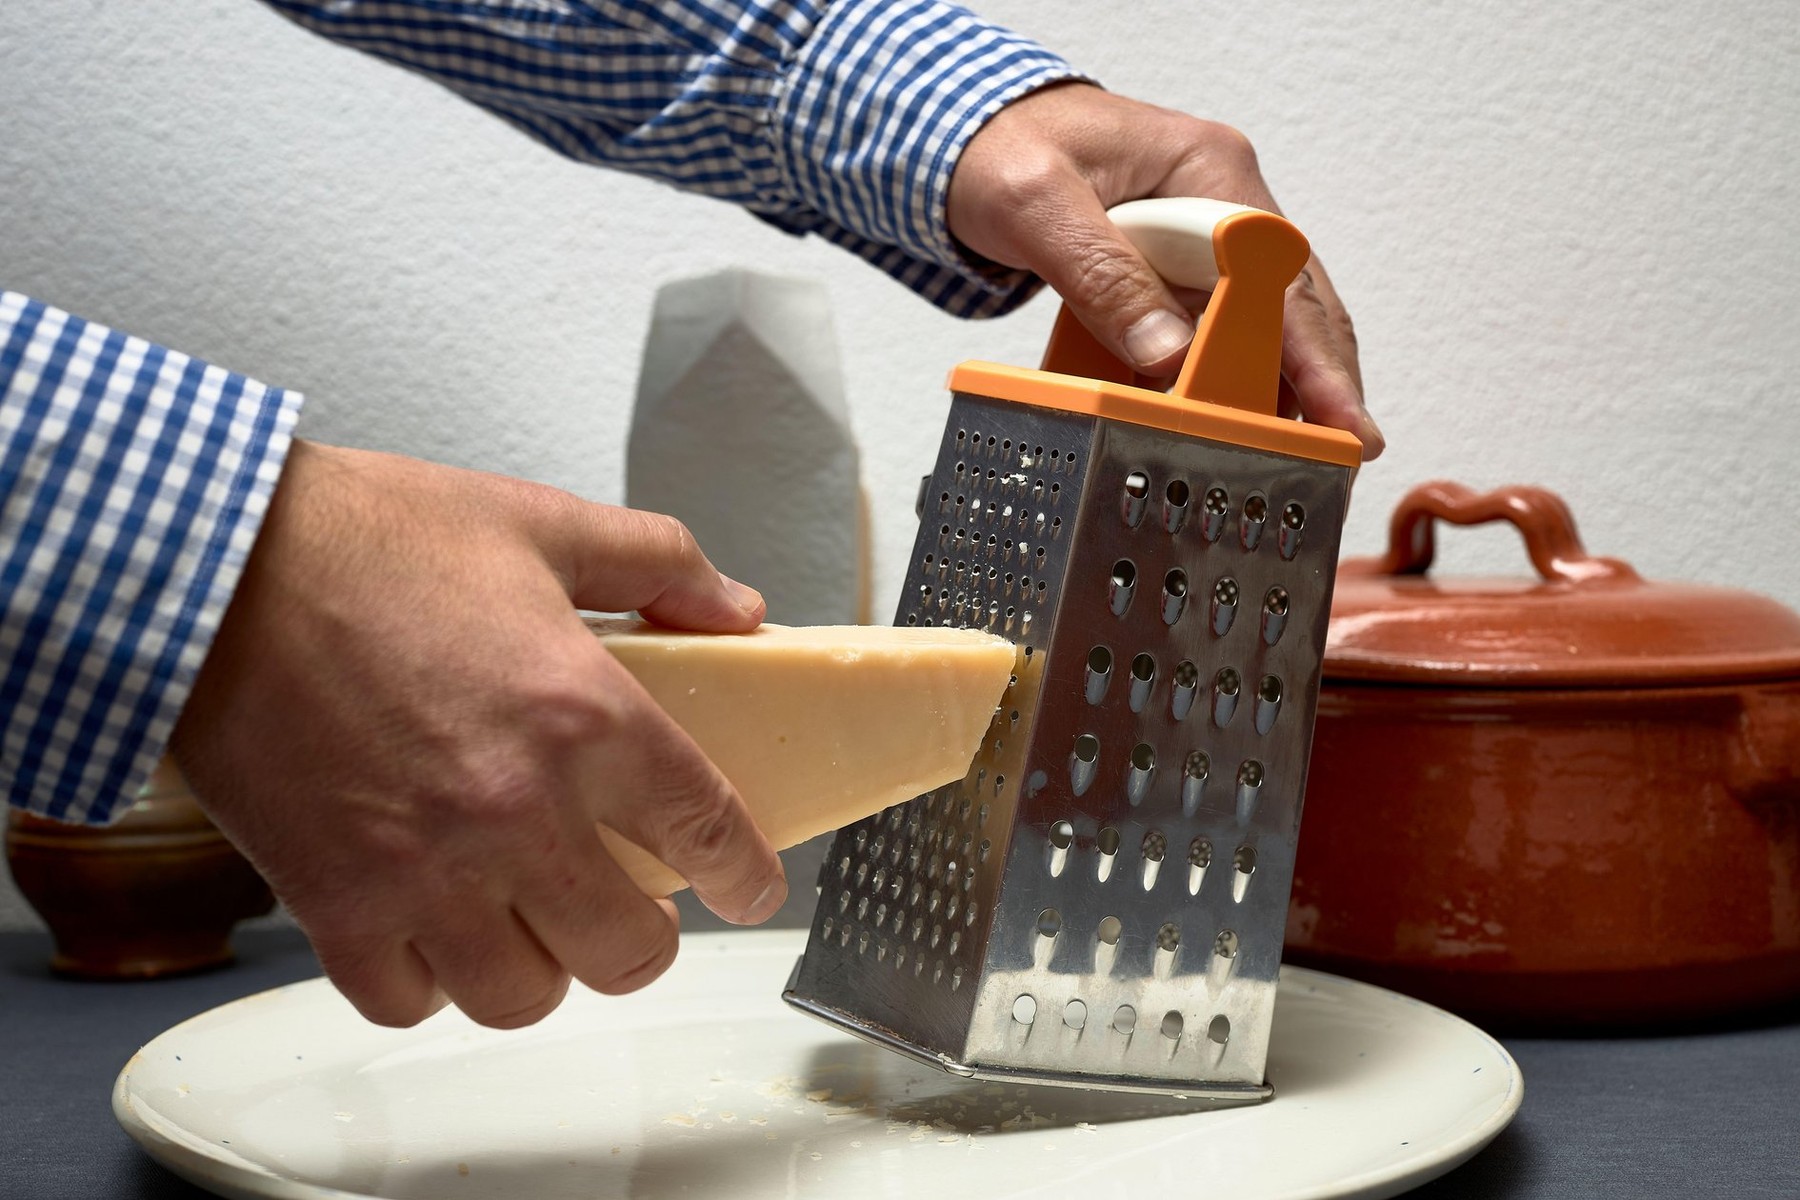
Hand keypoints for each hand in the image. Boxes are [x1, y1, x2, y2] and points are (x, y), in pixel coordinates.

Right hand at [171, 440, 785, 1028]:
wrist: (208, 563)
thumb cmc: (363, 539)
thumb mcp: (538, 522)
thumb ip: (657, 564)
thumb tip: (735, 607)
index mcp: (582, 716)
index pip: (707, 829)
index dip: (747, 875)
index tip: (752, 889)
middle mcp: (513, 809)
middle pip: (626, 950)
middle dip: (645, 941)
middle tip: (635, 913)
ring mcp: (423, 869)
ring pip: (523, 996)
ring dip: (542, 971)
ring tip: (533, 927)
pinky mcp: (333, 901)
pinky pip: (406, 1000)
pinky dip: (430, 983)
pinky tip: (435, 933)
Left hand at [948, 82, 1382, 458]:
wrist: (972, 137)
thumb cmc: (1004, 149)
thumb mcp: (1039, 207)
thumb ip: (1102, 276)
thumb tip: (1169, 356)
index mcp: (1209, 170)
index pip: (1280, 275)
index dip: (1314, 355)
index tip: (1341, 418)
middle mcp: (1221, 202)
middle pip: (1291, 304)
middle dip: (1320, 384)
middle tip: (1341, 459)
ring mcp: (1202, 238)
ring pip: (1259, 324)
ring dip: (1278, 390)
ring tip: (1299, 460)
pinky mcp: (1171, 271)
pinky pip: (1210, 332)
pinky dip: (1222, 382)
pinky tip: (1232, 429)